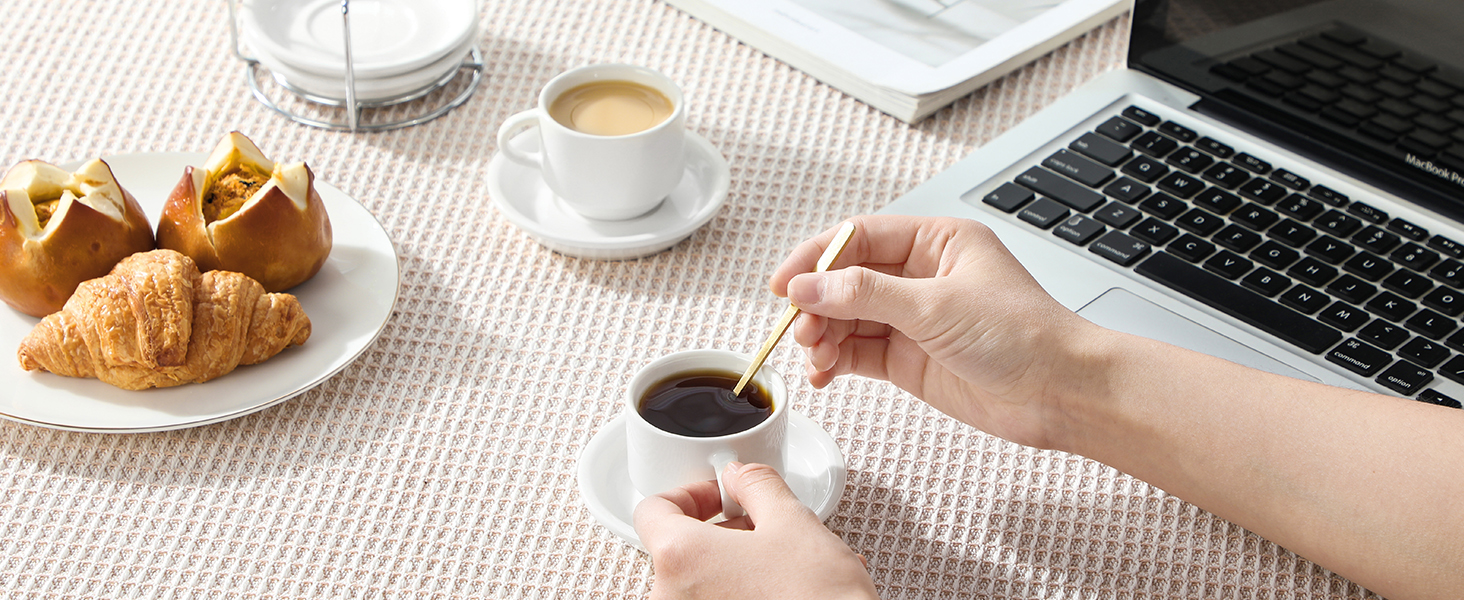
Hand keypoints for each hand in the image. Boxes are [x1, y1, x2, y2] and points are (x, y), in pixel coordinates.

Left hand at [633, 462, 877, 599]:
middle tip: (760, 525)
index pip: (653, 510)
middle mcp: (672, 598)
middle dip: (722, 530)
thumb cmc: (816, 599)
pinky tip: (782, 587)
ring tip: (782, 561)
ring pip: (700, 579)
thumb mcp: (791, 521)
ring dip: (736, 562)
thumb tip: (742, 476)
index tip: (721, 495)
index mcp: (680, 558)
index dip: (692, 493)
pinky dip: (742, 591)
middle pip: (679, 548)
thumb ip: (756, 485)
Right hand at [770, 215, 1109, 448]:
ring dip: (823, 334)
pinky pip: (858, 352)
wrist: (1061, 394)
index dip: (816, 258)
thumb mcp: (936, 306)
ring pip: (847, 317)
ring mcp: (914, 318)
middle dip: (816, 302)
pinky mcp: (910, 359)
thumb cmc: (1024, 336)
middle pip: (846, 279)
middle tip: (799, 328)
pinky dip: (835, 361)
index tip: (785, 283)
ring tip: (815, 354)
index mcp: (936, 242)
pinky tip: (824, 373)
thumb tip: (808, 285)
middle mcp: (922, 276)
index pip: (858, 237)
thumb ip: (865, 294)